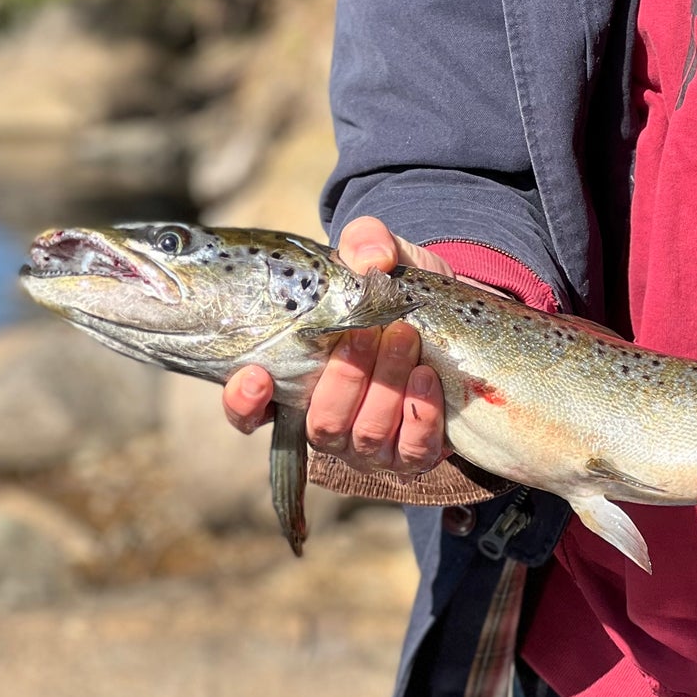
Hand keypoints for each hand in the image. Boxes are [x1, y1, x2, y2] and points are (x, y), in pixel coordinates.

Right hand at [221, 216, 451, 476]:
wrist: (452, 316)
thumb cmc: (396, 290)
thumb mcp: (381, 256)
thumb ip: (366, 242)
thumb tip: (370, 259)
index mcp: (295, 382)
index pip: (250, 412)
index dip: (244, 403)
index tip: (255, 375)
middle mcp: (325, 421)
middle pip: (321, 424)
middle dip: (346, 378)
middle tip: (368, 333)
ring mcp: (368, 445)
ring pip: (365, 436)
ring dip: (386, 386)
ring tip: (405, 340)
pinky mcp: (412, 455)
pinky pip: (411, 452)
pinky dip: (419, 414)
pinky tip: (426, 376)